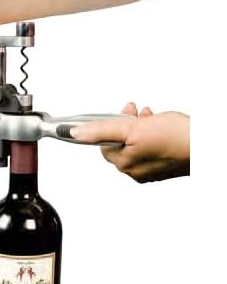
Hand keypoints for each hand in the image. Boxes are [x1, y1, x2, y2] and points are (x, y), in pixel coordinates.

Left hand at [70, 103, 189, 182]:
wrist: (206, 146)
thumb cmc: (176, 139)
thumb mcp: (132, 128)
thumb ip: (102, 130)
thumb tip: (76, 133)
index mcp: (124, 164)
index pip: (104, 144)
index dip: (111, 125)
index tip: (123, 113)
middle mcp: (135, 170)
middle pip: (120, 143)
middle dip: (126, 124)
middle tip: (136, 112)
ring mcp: (151, 170)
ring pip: (136, 144)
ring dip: (140, 127)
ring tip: (150, 117)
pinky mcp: (164, 166)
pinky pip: (151, 148)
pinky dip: (152, 135)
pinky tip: (161, 126)